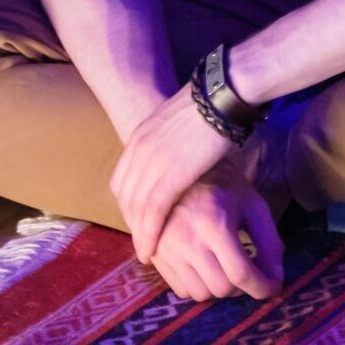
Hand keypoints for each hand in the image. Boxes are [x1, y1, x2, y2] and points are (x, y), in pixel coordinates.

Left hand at [112, 85, 241, 263]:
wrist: (222, 92)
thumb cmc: (214, 101)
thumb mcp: (180, 117)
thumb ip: (173, 136)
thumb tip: (184, 146)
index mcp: (140, 136)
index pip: (122, 179)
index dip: (127, 204)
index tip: (138, 220)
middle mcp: (139, 151)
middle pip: (125, 196)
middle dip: (131, 221)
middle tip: (142, 240)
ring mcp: (152, 163)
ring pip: (135, 208)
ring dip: (138, 233)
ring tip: (146, 252)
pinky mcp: (171, 175)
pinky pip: (152, 212)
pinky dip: (148, 234)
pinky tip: (150, 250)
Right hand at [147, 170, 284, 302]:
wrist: (179, 172)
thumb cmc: (223, 187)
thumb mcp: (253, 206)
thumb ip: (269, 242)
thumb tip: (276, 277)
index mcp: (214, 224)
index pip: (240, 273)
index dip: (262, 287)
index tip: (274, 288)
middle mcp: (187, 240)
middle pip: (221, 288)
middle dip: (243, 287)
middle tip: (251, 274)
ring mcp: (166, 250)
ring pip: (200, 294)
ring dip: (221, 290)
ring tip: (229, 270)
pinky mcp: (155, 256)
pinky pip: (181, 290)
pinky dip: (200, 287)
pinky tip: (208, 269)